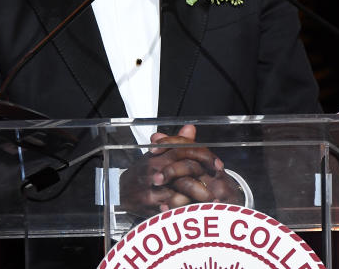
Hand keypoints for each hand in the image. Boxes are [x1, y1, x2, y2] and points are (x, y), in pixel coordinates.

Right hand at [120, 125, 244, 215]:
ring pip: (182, 190)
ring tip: (210, 200)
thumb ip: (175, 143)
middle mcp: (156, 170)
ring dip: (198, 196)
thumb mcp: (157, 154)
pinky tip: (195, 210)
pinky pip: (173, 207)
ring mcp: (153, 188)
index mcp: (159, 156)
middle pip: (186, 170)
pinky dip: (185, 208)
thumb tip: (190, 129)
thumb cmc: (141, 173)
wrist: (120, 190)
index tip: (217, 165)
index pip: (185, 150)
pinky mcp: (151, 205)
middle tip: (218, 186)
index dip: (204, 156)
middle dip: (204, 178)